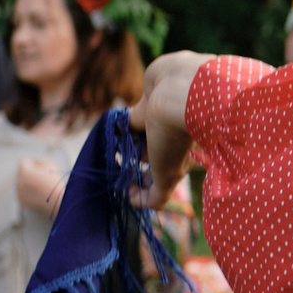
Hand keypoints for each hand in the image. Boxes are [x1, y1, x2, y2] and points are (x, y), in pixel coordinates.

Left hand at [15, 158, 65, 216]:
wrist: (58, 202)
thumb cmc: (55, 183)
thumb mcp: (50, 165)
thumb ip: (39, 161)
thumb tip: (34, 162)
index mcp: (24, 171)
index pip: (23, 162)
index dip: (32, 164)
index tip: (40, 168)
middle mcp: (18, 181)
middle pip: (20, 173)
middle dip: (28, 173)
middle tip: (41, 177)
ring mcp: (19, 192)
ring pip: (20, 184)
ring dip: (27, 183)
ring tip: (41, 187)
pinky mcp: (21, 201)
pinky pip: (22, 193)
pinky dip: (28, 193)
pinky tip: (38, 194)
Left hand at [130, 50, 209, 205]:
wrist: (179, 91)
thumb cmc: (175, 135)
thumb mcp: (167, 174)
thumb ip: (155, 197)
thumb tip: (134, 201)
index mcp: (181, 158)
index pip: (161, 177)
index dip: (144, 187)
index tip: (126, 190)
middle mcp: (169, 142)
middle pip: (146, 160)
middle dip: (132, 166)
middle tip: (119, 169)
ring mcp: (157, 125)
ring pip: (135, 142)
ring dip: (124, 146)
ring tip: (115, 148)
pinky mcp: (144, 107)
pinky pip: (126, 124)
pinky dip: (118, 130)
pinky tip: (111, 133)